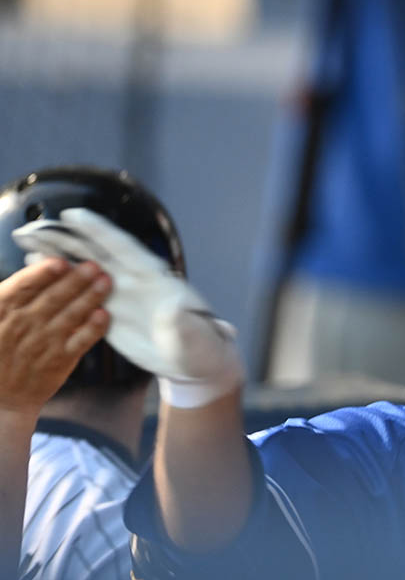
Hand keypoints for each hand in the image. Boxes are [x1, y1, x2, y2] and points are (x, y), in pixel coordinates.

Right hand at [0, 258, 109, 416]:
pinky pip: (81, 341)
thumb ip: (14, 294)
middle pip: (53, 298)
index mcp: (2, 310)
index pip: (24, 287)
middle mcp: (23, 325)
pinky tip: (105, 314)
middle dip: (76, 280)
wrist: (1, 395)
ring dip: (90, 297)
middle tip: (94, 266)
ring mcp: (43, 342)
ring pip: (71, 315)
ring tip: (105, 282)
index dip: (43, 273)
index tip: (61, 262)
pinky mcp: (61, 359)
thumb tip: (43, 265)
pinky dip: (93, 328)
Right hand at [12, 208, 243, 407]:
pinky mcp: (110, 314)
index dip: (100, 231)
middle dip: (66, 239)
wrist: (196, 364)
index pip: (124, 248)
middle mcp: (134, 281)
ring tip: (28, 245)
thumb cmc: (201, 347)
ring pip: (83, 270)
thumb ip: (181, 321)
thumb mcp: (194, 335)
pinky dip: (61, 284)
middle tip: (34, 228)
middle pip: (95, 253)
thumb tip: (172, 307)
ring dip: (57, 257)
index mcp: (155, 278)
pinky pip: (81, 295)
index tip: (74, 216)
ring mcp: (120, 296)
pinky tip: (38, 276)